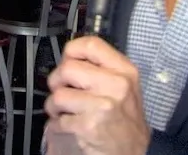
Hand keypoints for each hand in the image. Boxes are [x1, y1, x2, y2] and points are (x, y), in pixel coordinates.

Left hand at [45, 36, 150, 154]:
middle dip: (56, 80)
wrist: (134, 150)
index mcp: (125, 70)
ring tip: (62, 110)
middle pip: (68, 68)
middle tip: (60, 89)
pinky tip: (68, 125)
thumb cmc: (126, 118)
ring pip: (59, 95)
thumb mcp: (125, 85)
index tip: (67, 59)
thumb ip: (102, 67)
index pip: (91, 44)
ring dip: (53, 105)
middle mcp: (116, 85)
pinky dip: (57, 124)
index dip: (71, 50)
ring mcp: (103, 106)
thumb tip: (70, 57)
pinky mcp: (90, 126)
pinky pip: (58, 119)